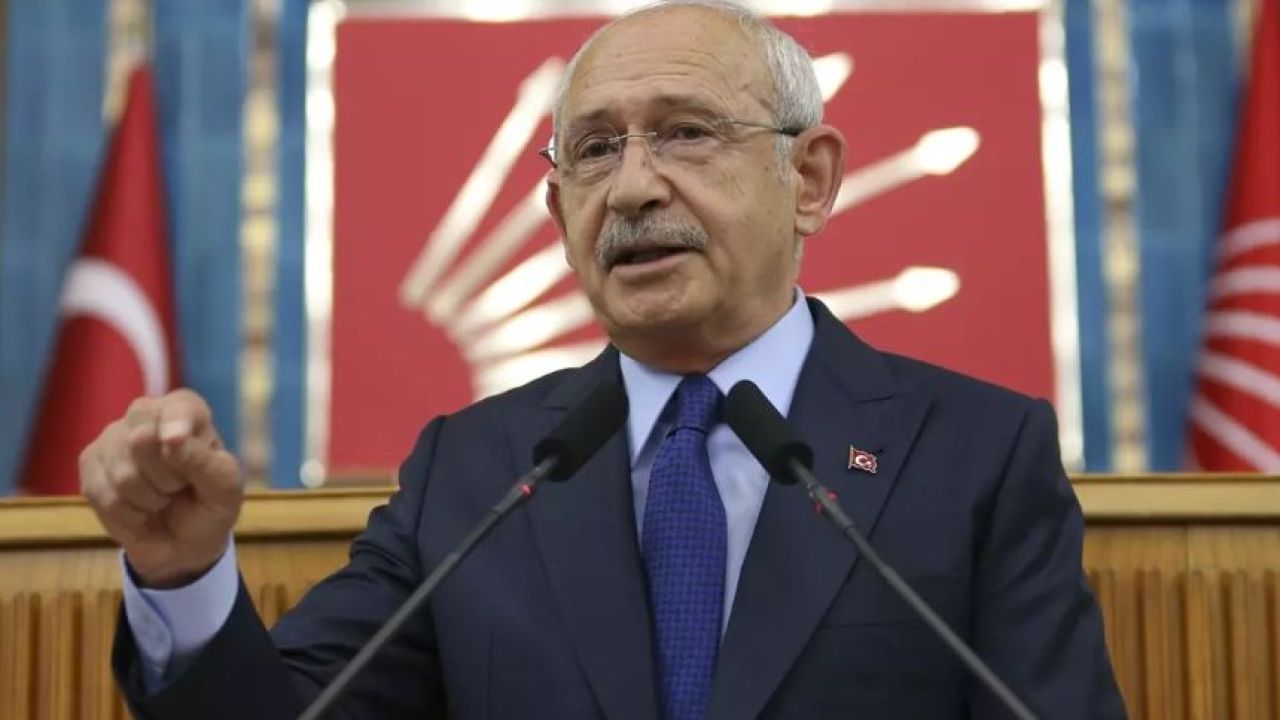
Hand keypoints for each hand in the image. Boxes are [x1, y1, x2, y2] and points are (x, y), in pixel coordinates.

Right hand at [80, 389, 243, 587]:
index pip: (177, 409)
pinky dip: (128, 514)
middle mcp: (145, 414)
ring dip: (149, 501)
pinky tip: (140, 509)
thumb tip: (172, 439)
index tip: (175, 444)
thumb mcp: (223, 490)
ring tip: (161, 499)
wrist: (180, 540)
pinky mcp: (90, 463)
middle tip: (179, 487)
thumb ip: (204, 462)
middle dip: (166, 479)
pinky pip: (104, 495)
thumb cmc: (209, 506)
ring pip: (122, 475)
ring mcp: (112, 437)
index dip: (176, 428)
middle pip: (140, 441)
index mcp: (186, 410)